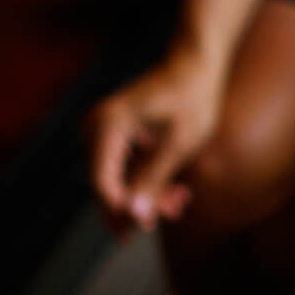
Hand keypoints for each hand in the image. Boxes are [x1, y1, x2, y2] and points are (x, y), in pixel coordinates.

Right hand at [83, 47, 223, 233]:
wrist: (195, 67)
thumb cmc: (192, 99)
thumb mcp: (179, 145)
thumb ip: (153, 181)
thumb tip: (134, 217)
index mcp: (108, 127)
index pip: (102, 184)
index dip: (122, 212)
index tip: (147, 228)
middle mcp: (99, 129)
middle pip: (108, 186)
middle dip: (139, 205)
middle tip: (174, 211)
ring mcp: (106, 133)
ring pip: (119, 182)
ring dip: (148, 197)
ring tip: (181, 199)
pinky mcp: (117, 138)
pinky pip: (126, 170)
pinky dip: (150, 183)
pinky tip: (176, 189)